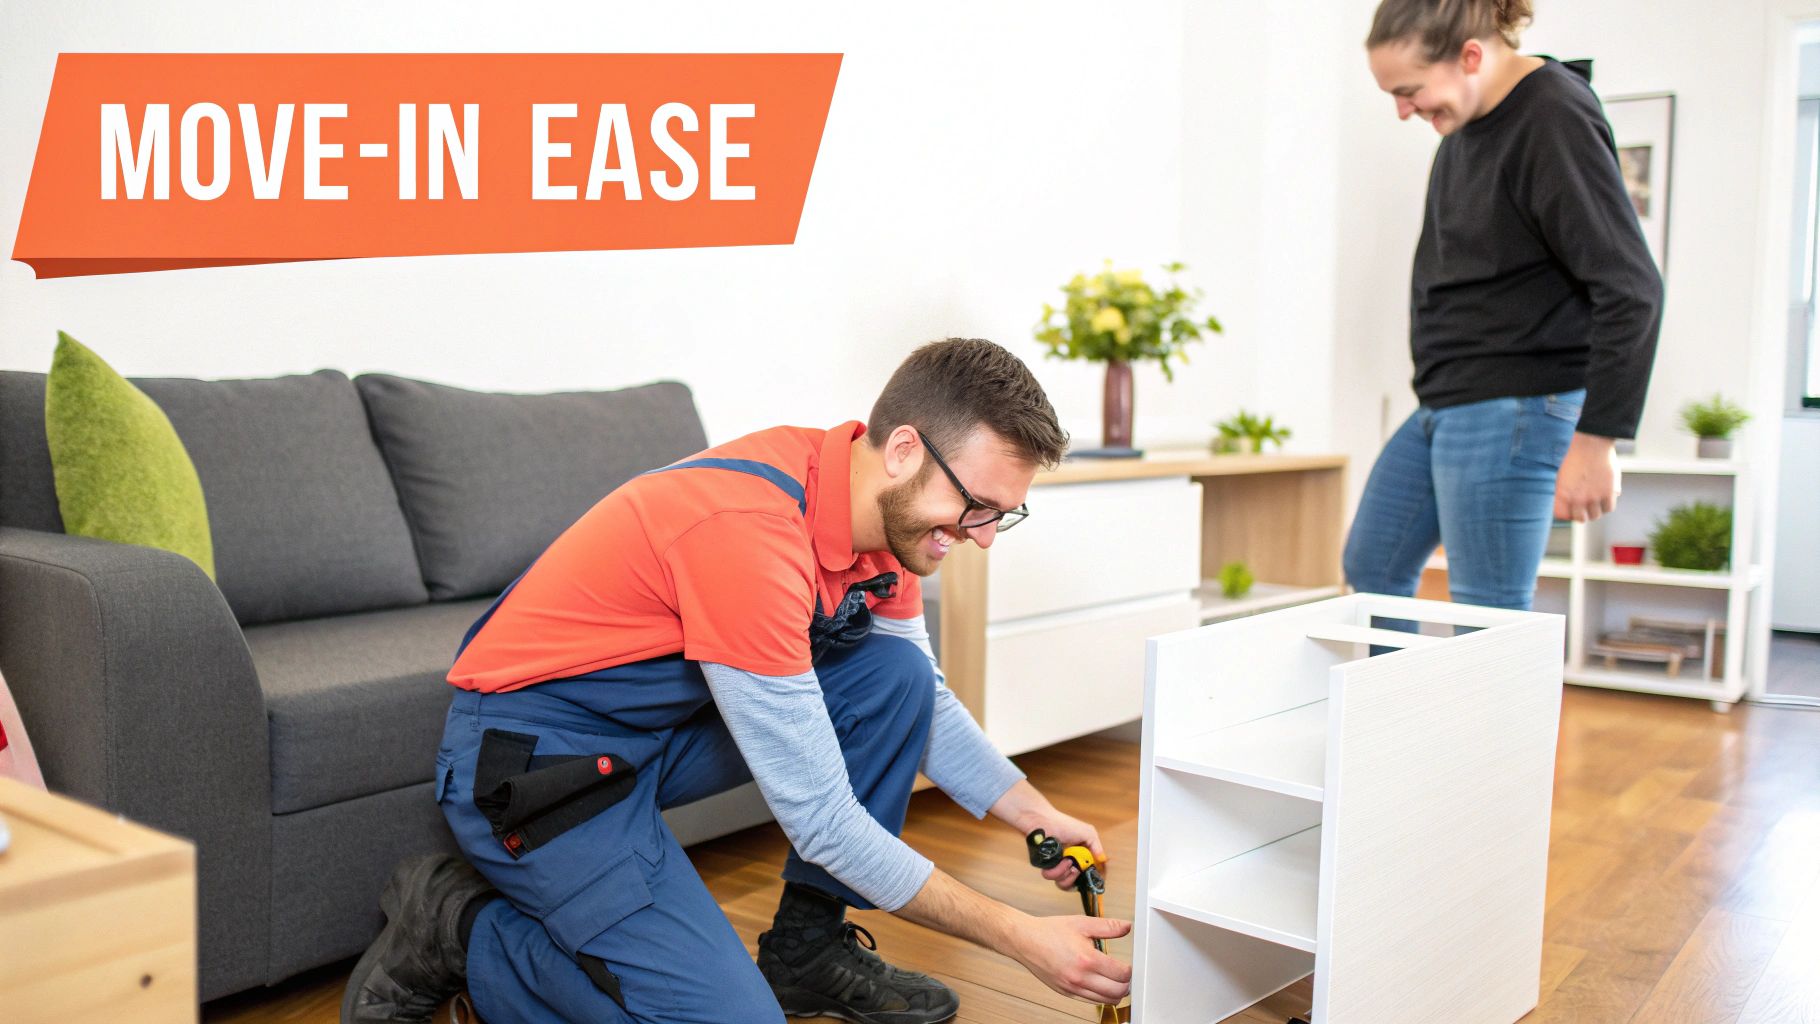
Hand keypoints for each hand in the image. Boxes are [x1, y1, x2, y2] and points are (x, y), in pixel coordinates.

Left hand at [990, 780, 1107, 890]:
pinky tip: (1059, 860)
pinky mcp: (1046, 867)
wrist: (1043, 822)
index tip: (1092, 878)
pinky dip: (1057, 870)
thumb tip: (1104, 860)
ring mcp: (1057, 867)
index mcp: (1079, 857)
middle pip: (1076, 884)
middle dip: (1076, 878)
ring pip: (1064, 883)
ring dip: (1066, 873)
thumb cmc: (1064, 825)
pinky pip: (1052, 877)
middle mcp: (1069, 864)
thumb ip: (1097, 847)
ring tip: (1066, 860)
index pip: (1087, 875)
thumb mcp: (1087, 833)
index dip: (1090, 879)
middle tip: (1076, 868)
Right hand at [1007, 913, 1132, 1003]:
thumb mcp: (1081, 923)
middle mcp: (1080, 978)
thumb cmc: (1049, 932)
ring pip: (1106, 1001)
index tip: (1128, 965)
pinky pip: (1091, 1001)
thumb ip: (1107, 927)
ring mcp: (1072, 988)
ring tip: (1115, 980)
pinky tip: (1100, 985)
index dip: (1130, 970)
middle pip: (1117, 992)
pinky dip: (1101, 996)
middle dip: (1126, 984)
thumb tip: (1126, 927)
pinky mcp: (1066, 993)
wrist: (1025, 941)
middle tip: (1125, 974)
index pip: (1121, 974)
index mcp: (1087, 959)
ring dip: (1115, 993)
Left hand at [1554, 433, 1619, 522]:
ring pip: (1595, 515)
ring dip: (1595, 510)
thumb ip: (1563, 490)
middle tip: (1584, 507)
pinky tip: (1605, 497)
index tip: (1570, 509)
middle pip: (1580, 518)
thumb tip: (1566, 503)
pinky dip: (1607, 505)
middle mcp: (1575, 498)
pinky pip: (1608, 508)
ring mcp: (1592, 497)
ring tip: (1595, 501)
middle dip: (1582, 513)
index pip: (1561, 515)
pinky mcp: (1607, 493)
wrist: (1590, 442)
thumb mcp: (1561, 474)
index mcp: (1560, 494)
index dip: (1567, 513)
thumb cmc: (1574, 454)